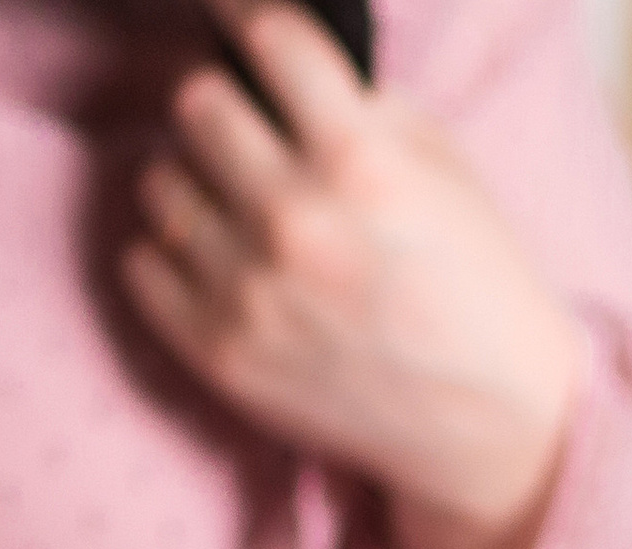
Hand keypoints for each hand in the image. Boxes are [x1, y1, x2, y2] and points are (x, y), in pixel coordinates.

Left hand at [126, 1, 586, 548]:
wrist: (489, 424)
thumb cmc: (474, 285)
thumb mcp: (443, 168)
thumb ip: (359, 105)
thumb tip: (275, 60)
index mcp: (360, 162)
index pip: (265, 33)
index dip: (246, 13)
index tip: (235, 13)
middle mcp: (296, 221)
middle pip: (195, 102)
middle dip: (226, 108)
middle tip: (253, 136)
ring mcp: (251, 293)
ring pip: (161, 183)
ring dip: (195, 184)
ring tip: (240, 210)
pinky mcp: (221, 355)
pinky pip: (142, 264)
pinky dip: (172, 254)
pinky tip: (219, 261)